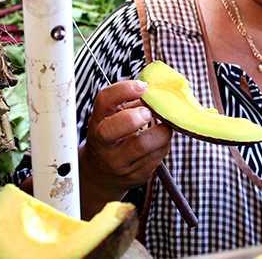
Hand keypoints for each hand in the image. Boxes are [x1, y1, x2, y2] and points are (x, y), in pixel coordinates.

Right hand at [79, 80, 171, 219]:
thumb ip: (132, 105)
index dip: (123, 90)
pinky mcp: (135, 175)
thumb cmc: (113, 139)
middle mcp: (103, 143)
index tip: (142, 87)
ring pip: (142, 145)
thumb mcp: (113, 119)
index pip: (104, 101)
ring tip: (163, 127)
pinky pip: (156, 157)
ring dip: (160, 132)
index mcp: (98, 121)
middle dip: (135, 117)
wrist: (101, 174)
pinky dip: (164, 146)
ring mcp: (118, 162)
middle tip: (149, 113)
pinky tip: (161, 143)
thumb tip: (159, 93)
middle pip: (111, 129)